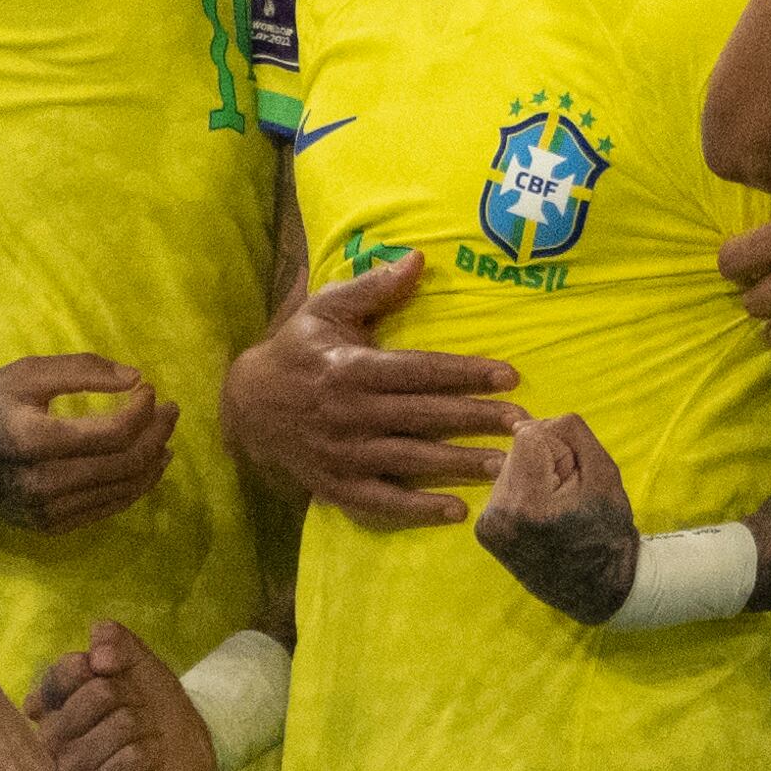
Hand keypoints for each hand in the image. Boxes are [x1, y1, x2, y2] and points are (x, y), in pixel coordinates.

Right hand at [0, 353, 178, 534]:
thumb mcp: (26, 373)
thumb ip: (83, 370)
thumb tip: (137, 379)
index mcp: (34, 441)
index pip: (114, 433)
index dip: (144, 411)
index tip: (150, 389)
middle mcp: (41, 484)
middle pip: (125, 465)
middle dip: (158, 435)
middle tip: (170, 410)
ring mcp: (43, 512)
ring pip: (120, 492)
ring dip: (152, 464)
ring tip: (165, 437)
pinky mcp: (44, 527)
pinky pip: (103, 510)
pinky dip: (131, 488)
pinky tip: (142, 466)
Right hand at [32, 617, 224, 770]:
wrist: (184, 740)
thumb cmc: (148, 698)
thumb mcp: (135, 658)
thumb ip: (114, 641)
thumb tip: (99, 653)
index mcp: (52, 699)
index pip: (63, 672)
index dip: (97, 667)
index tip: (112, 670)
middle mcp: (51, 735)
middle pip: (95, 697)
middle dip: (130, 694)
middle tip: (136, 705)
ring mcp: (69, 767)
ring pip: (116, 728)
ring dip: (143, 724)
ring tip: (144, 731)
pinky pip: (124, 763)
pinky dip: (147, 752)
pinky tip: (147, 754)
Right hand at [224, 251, 521, 529]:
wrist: (247, 405)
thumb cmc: (298, 349)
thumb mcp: (326, 309)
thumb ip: (373, 287)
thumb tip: (418, 259)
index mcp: (352, 367)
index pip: (419, 371)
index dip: (465, 373)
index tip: (508, 377)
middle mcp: (350, 413)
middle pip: (424, 416)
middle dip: (475, 419)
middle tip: (523, 424)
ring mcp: (344, 454)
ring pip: (410, 460)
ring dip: (458, 464)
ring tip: (503, 466)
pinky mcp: (337, 485)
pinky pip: (381, 502)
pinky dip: (417, 509)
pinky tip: (456, 511)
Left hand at [473, 416, 642, 625]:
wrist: (598, 588)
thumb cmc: (607, 531)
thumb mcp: (604, 471)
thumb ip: (567, 432)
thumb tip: (523, 420)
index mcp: (527, 502)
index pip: (528, 435)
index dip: (558, 449)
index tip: (574, 478)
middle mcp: (497, 515)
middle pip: (515, 450)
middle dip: (544, 462)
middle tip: (568, 496)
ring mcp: (487, 526)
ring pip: (509, 466)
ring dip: (533, 476)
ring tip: (556, 508)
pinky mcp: (484, 532)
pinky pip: (504, 488)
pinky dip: (524, 493)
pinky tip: (542, 517)